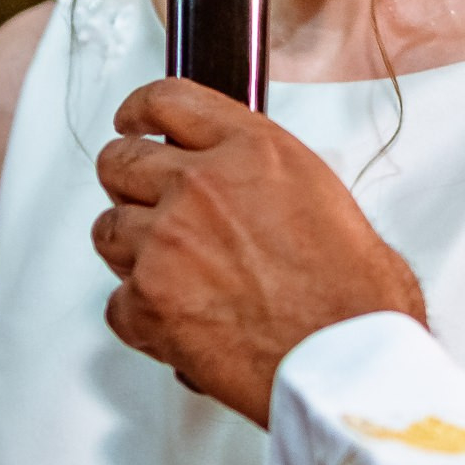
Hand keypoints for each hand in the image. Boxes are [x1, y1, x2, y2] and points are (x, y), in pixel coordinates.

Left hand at [93, 77, 426, 425]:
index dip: (140, 111)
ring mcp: (164, 244)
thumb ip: (265, 178)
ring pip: (109, 230)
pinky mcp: (145, 302)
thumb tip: (242, 187)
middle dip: (127, 182)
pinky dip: (142, 316)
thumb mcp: (325, 198)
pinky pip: (116, 302)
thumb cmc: (355, 298)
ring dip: (132, 250)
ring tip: (174, 276)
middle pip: (121, 162)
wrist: (346, 364)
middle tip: (145, 204)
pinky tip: (181, 322)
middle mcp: (199, 187)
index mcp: (250, 151)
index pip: (168, 101)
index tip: (132, 122)